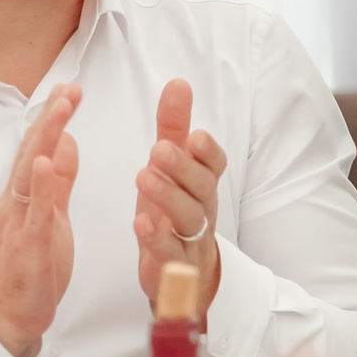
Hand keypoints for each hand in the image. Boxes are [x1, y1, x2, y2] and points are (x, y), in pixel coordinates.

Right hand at [0, 83, 81, 356]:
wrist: (11, 316)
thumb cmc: (32, 264)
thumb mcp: (51, 214)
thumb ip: (58, 180)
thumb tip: (65, 141)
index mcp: (25, 195)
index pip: (39, 148)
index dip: (53, 118)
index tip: (70, 88)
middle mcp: (17, 203)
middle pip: (32, 152)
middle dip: (50, 118)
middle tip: (68, 88)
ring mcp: (18, 223)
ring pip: (29, 174)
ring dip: (45, 140)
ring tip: (61, 110)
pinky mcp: (25, 247)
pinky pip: (33, 214)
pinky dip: (39, 188)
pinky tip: (46, 165)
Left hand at [135, 79, 226, 317]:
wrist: (182, 274)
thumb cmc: (175, 212)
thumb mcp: (172, 168)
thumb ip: (174, 128)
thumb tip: (179, 83)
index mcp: (202, 184)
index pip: (215, 165)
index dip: (207, 152)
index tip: (194, 135)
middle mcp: (202, 209)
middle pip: (203, 188)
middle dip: (183, 168)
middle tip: (158, 150)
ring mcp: (191, 239)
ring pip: (190, 218)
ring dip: (169, 197)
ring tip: (143, 177)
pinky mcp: (173, 266)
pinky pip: (172, 253)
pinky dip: (158, 238)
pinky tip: (141, 223)